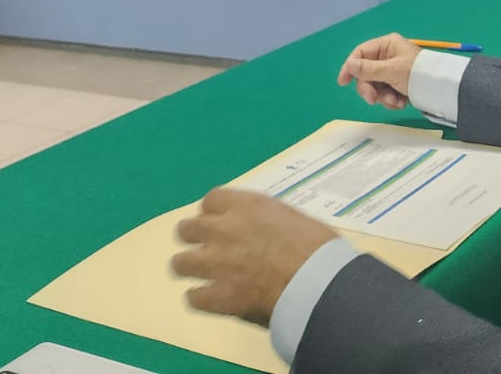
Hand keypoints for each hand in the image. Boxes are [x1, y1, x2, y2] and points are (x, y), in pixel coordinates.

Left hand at [171, 188, 336, 325]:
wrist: (320, 284)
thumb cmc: (320, 250)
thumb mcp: (294, 219)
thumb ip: (269, 221)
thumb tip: (265, 231)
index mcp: (247, 206)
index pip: (212, 200)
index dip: (213, 213)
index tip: (220, 222)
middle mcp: (225, 229)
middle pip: (188, 228)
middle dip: (195, 238)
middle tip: (208, 249)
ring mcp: (217, 263)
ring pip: (180, 262)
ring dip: (191, 268)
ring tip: (202, 276)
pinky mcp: (218, 295)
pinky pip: (193, 297)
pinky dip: (201, 299)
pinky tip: (211, 300)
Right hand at [336, 33, 420, 109]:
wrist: (441, 89)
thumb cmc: (417, 74)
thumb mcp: (391, 71)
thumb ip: (369, 69)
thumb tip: (349, 64)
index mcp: (387, 45)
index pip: (361, 53)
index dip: (350, 67)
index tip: (343, 82)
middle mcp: (388, 56)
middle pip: (366, 73)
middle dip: (370, 88)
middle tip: (372, 100)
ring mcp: (393, 71)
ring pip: (376, 86)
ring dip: (383, 97)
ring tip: (396, 101)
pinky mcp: (399, 84)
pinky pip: (386, 92)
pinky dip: (392, 100)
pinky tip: (402, 102)